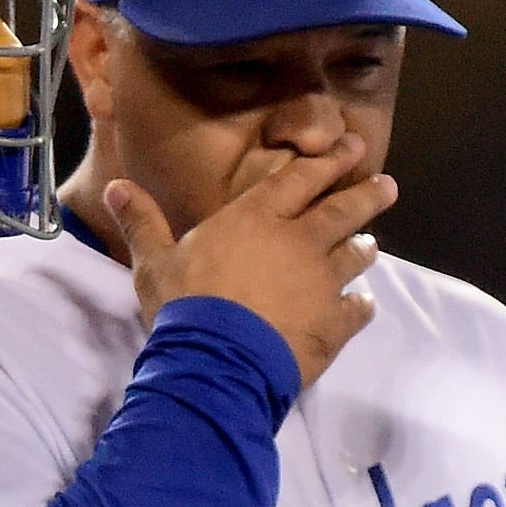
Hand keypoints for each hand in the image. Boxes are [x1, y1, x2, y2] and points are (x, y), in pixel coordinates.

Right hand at [105, 154, 395, 387]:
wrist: (218, 361)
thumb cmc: (186, 306)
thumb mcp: (154, 263)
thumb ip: (142, 222)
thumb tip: (116, 185)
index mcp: (258, 218)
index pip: (301, 178)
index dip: (328, 160)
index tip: (354, 144)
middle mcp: (299, 242)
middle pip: (343, 211)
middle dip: (367, 195)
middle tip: (388, 185)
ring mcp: (322, 283)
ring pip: (355, 257)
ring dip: (365, 249)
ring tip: (373, 245)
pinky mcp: (332, 323)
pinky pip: (356, 310)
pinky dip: (361, 306)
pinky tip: (363, 305)